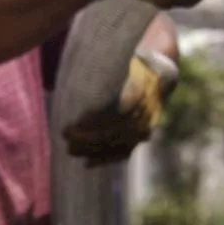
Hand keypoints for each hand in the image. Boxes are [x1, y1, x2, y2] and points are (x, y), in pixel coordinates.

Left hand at [61, 46, 178, 166]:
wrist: (158, 74)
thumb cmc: (130, 64)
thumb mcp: (119, 60)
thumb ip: (100, 70)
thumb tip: (70, 80)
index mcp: (141, 89)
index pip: (114, 113)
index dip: (91, 123)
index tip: (70, 126)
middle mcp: (146, 111)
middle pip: (115, 131)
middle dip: (88, 138)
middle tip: (65, 137)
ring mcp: (146, 126)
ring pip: (119, 144)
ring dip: (94, 150)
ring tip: (71, 150)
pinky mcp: (143, 136)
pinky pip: (125, 152)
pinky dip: (106, 159)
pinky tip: (88, 163)